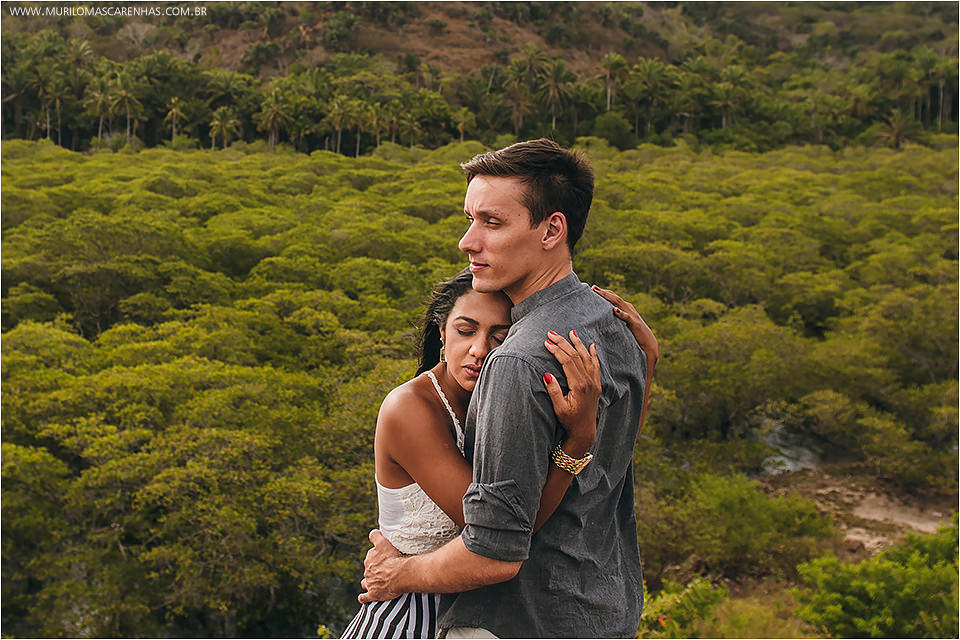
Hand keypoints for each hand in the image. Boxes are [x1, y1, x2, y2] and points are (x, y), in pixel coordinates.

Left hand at [358, 530, 403, 603]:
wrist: (400, 574)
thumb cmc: (394, 557)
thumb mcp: (384, 541)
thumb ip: (375, 536)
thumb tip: (372, 533)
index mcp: (370, 558)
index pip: (371, 554)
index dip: (376, 554)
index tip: (382, 555)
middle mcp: (368, 570)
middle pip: (369, 568)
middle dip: (374, 568)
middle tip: (384, 568)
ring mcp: (370, 582)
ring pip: (365, 581)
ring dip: (368, 581)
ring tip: (375, 582)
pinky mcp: (373, 594)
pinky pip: (364, 597)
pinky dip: (363, 597)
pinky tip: (362, 597)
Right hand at [543, 329, 599, 453]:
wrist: (585, 431)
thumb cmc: (569, 421)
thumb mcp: (559, 408)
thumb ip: (554, 391)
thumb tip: (546, 374)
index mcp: (579, 385)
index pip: (567, 361)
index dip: (556, 350)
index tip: (546, 342)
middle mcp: (589, 381)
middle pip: (576, 356)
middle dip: (563, 343)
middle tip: (552, 333)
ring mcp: (594, 382)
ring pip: (586, 357)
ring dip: (578, 344)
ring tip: (571, 332)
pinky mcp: (596, 384)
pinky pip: (595, 365)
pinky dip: (593, 354)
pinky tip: (591, 346)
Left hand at [592, 285, 658, 366]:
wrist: (648, 343)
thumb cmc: (633, 334)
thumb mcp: (621, 324)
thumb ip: (613, 319)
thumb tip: (599, 318)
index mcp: (625, 308)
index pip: (613, 297)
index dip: (604, 292)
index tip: (592, 288)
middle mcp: (628, 308)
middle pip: (614, 297)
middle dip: (604, 292)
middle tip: (593, 287)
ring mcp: (632, 315)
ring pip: (620, 303)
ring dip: (609, 297)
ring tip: (600, 293)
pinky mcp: (635, 323)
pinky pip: (627, 317)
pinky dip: (621, 313)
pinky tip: (615, 310)